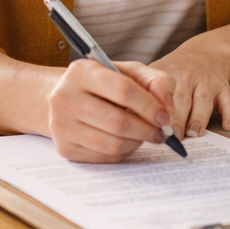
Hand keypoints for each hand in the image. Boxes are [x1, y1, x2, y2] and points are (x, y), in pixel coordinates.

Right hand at [45, 59, 177, 162]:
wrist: (67, 97)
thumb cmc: (104, 83)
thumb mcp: (130, 71)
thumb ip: (156, 81)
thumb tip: (167, 108)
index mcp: (82, 71)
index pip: (123, 90)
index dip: (150, 106)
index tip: (165, 117)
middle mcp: (64, 98)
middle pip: (118, 122)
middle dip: (147, 129)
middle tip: (161, 132)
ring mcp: (61, 125)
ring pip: (112, 143)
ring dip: (137, 142)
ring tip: (144, 134)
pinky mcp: (64, 148)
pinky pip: (104, 157)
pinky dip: (123, 151)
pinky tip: (126, 140)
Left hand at [150, 31, 229, 138]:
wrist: (206, 53)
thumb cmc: (174, 72)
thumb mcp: (155, 74)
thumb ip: (141, 96)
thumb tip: (125, 122)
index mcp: (166, 75)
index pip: (158, 94)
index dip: (154, 111)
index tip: (150, 128)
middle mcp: (187, 77)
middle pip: (180, 99)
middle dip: (175, 118)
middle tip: (171, 137)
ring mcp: (207, 83)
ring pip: (203, 101)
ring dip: (199, 117)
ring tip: (194, 133)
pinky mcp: (224, 88)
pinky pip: (229, 102)